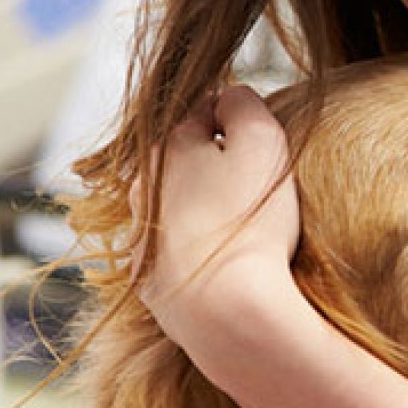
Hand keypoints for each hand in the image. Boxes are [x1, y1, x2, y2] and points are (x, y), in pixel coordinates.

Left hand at [131, 85, 300, 366]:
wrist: (226, 312)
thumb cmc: (249, 222)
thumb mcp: (262, 140)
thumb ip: (243, 103)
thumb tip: (229, 95)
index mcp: (167, 147)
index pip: (205, 111)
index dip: (239, 122)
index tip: (265, 145)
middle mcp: (143, 188)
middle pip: (186, 161)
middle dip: (217, 165)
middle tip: (258, 188)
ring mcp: (142, 238)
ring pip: (178, 207)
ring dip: (204, 209)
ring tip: (244, 230)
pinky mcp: (150, 282)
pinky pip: (177, 253)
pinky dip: (198, 252)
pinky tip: (227, 265)